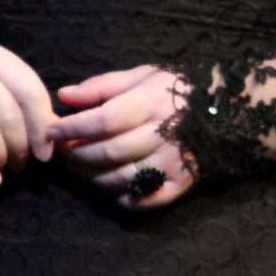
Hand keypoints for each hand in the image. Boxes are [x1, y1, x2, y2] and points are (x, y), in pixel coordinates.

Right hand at [0, 44, 53, 187]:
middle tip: (23, 164)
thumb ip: (27, 103)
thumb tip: (55, 130)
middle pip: (8, 113)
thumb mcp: (0, 84)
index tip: (46, 152)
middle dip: (20, 146)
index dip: (41, 125)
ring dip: (0, 156)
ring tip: (5, 168)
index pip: (29, 91)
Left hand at [47, 65, 198, 210]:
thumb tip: (64, 95)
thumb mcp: (140, 76)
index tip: (51, 130)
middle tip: (63, 150)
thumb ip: (101, 86)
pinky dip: (124, 198)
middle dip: (78, 154)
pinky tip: (110, 188)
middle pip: (110, 152)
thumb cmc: (174, 89)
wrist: (224, 109)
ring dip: (92, 177)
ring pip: (123, 178)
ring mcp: (174, 162)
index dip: (73, 128)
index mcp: (151, 102)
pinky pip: (146, 200)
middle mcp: (163, 134)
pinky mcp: (182, 183)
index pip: (104, 120)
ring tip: (78, 167)